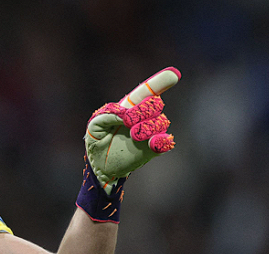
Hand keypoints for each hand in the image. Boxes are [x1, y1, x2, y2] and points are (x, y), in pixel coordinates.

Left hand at [85, 67, 180, 191]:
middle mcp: (145, 116)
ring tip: (132, 136)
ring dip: (146, 128)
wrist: (100, 164)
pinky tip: (152, 142)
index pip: (147, 91)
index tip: (173, 74)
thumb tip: (125, 114)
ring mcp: (151, 131)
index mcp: (130, 106)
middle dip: (142, 111)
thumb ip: (107, 115)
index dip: (160, 82)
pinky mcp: (154, 148)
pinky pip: (165, 142)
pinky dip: (161, 141)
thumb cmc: (98, 140)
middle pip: (155, 104)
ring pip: (160, 122)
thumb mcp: (94, 125)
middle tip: (128, 122)